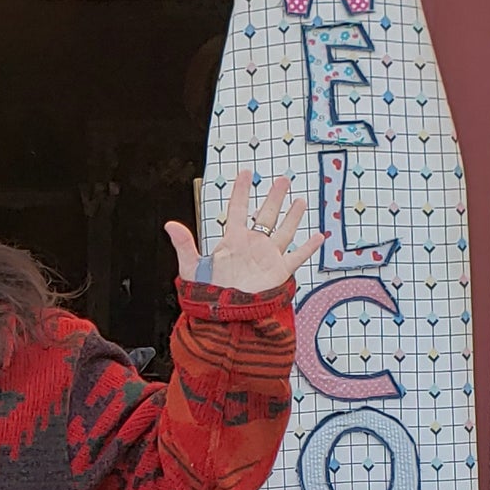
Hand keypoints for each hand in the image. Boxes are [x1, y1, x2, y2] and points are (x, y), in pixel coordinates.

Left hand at [165, 172, 323, 296]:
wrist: (225, 317)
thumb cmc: (208, 294)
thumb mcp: (192, 268)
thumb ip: (183, 245)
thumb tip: (169, 225)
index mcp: (232, 240)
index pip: (238, 208)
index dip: (241, 190)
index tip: (245, 172)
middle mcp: (252, 245)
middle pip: (266, 215)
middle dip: (274, 197)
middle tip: (283, 179)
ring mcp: (267, 258)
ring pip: (283, 232)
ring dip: (293, 216)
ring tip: (300, 200)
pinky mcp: (279, 273)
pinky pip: (297, 257)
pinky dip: (309, 248)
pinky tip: (319, 236)